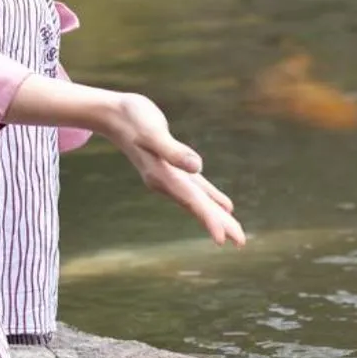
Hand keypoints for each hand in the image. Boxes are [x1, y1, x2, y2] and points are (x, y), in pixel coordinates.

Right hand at [102, 93, 244, 246]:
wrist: (115, 115)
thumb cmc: (133, 119)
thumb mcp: (152, 132)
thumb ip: (172, 150)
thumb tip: (198, 166)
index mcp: (163, 176)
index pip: (191, 201)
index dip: (208, 219)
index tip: (223, 239)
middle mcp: (166, 181)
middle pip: (197, 206)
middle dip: (219, 224)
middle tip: (241, 242)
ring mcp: (170, 176)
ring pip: (199, 201)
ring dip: (217, 216)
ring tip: (236, 233)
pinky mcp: (173, 167)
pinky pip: (196, 188)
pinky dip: (211, 197)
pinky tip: (225, 206)